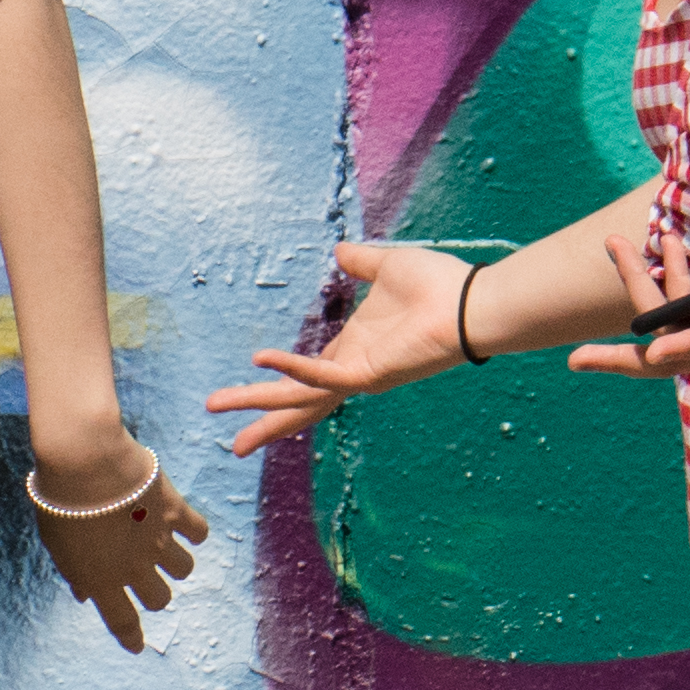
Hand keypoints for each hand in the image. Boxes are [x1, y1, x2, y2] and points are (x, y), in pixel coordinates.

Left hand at [22, 433, 204, 649]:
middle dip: (154, 593)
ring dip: (176, 564)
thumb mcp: (56, 545)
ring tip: (166, 548)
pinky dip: (194, 533)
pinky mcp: (175, 511)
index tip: (137, 647)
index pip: (120, 621)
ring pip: (184, 569)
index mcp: (100, 580)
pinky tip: (186, 527)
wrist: (85, 462)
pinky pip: (199, 532)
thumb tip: (85, 594)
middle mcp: (134, 568)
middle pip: (159, 598)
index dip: (131, 637)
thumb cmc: (60, 501)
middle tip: (147, 576)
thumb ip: (75, 573)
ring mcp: (158, 541)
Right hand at [213, 240, 501, 453]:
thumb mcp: (387, 266)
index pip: (307, 377)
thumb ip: (361, 263)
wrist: (472, 302)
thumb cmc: (439, 286)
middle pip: (297, 401)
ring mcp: (360, 376)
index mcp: (354, 351)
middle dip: (260, 417)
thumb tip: (341, 252)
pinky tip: (262, 359)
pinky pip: (322, 375)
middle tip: (227, 437)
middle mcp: (352, 370)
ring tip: (216, 405)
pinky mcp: (369, 373)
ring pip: (299, 398)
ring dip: (257, 401)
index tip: (251, 388)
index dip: (278, 385)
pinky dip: (292, 367)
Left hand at [583, 232, 689, 382]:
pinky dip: (666, 292)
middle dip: (629, 312)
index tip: (648, 349)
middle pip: (667, 350)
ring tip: (624, 240)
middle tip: (609, 251)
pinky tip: (666, 251)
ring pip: (668, 335)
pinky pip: (683, 325)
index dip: (678, 346)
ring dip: (643, 287)